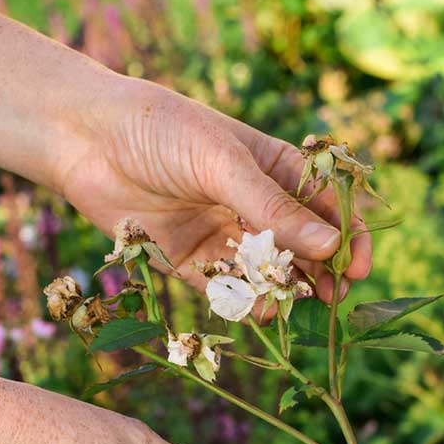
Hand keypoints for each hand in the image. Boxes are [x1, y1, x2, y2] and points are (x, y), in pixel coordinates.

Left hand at [54, 76, 371, 302]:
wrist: (84, 140)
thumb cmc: (161, 131)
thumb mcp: (223, 163)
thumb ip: (273, 209)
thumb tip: (330, 246)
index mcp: (273, 166)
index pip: (325, 203)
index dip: (347, 233)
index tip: (358, 264)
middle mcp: (253, 203)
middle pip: (301, 243)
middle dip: (321, 270)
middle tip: (336, 296)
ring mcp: (223, 233)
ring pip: (267, 270)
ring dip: (286, 289)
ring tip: (297, 305)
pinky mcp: (191, 261)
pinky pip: (227, 289)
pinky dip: (246, 302)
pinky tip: (262, 312)